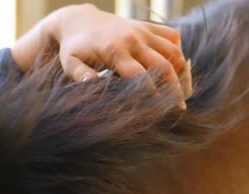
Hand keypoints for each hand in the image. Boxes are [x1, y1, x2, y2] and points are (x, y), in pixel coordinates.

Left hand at [12, 4, 192, 108]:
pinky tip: (178, 70)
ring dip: (182, 73)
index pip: (140, 75)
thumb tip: (92, 89)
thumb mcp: (70, 63)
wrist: (78, 21)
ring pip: (173, 51)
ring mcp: (142, 31)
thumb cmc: (73, 48)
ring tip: (184, 94)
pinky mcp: (147, 26)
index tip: (158, 112)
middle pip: (163, 65)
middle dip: (174, 88)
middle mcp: (133, 38)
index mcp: (114, 50)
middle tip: (179, 109)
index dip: (152, 94)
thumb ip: (81, 76)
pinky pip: (172, 36)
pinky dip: (179, 52)